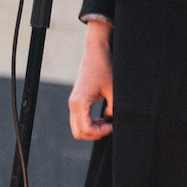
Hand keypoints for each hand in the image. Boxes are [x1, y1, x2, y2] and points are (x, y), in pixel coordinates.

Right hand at [68, 20, 114, 139]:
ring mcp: (73, 103)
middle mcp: (73, 104)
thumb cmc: (105, 69)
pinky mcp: (77, 100)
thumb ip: (113, 109)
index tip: (113, 125)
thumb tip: (112, 121)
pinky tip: (104, 117)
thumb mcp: (114, 91)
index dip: (101, 132)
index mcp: (80, 103)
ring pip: (78, 127)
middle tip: (111, 126)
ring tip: (108, 121)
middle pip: (79, 133)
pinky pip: (80, 119)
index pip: (86, 129)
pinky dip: (91, 122)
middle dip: (95, 134)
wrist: (96, 53)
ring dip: (93, 128)